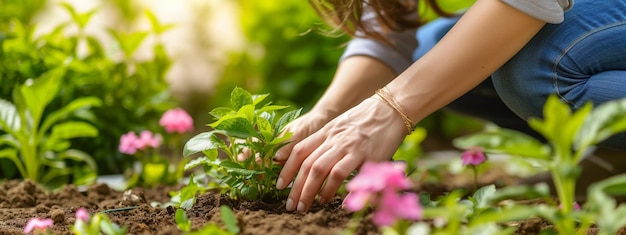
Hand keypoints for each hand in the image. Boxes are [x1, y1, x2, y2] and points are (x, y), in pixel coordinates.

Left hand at [276, 97, 406, 210]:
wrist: (392, 108)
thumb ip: (327, 142)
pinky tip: (332, 201)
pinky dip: (334, 189)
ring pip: (320, 169)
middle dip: (296, 187)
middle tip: (290, 205)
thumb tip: (314, 165)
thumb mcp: (341, 126)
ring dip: (310, 191)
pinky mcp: (365, 155)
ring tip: (305, 206)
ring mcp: (349, 146)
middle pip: (307, 164)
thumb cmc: (367, 120)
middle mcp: (334, 139)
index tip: (279, 185)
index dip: (286, 168)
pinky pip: (343, 173)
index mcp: (326, 132)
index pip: (299, 150)